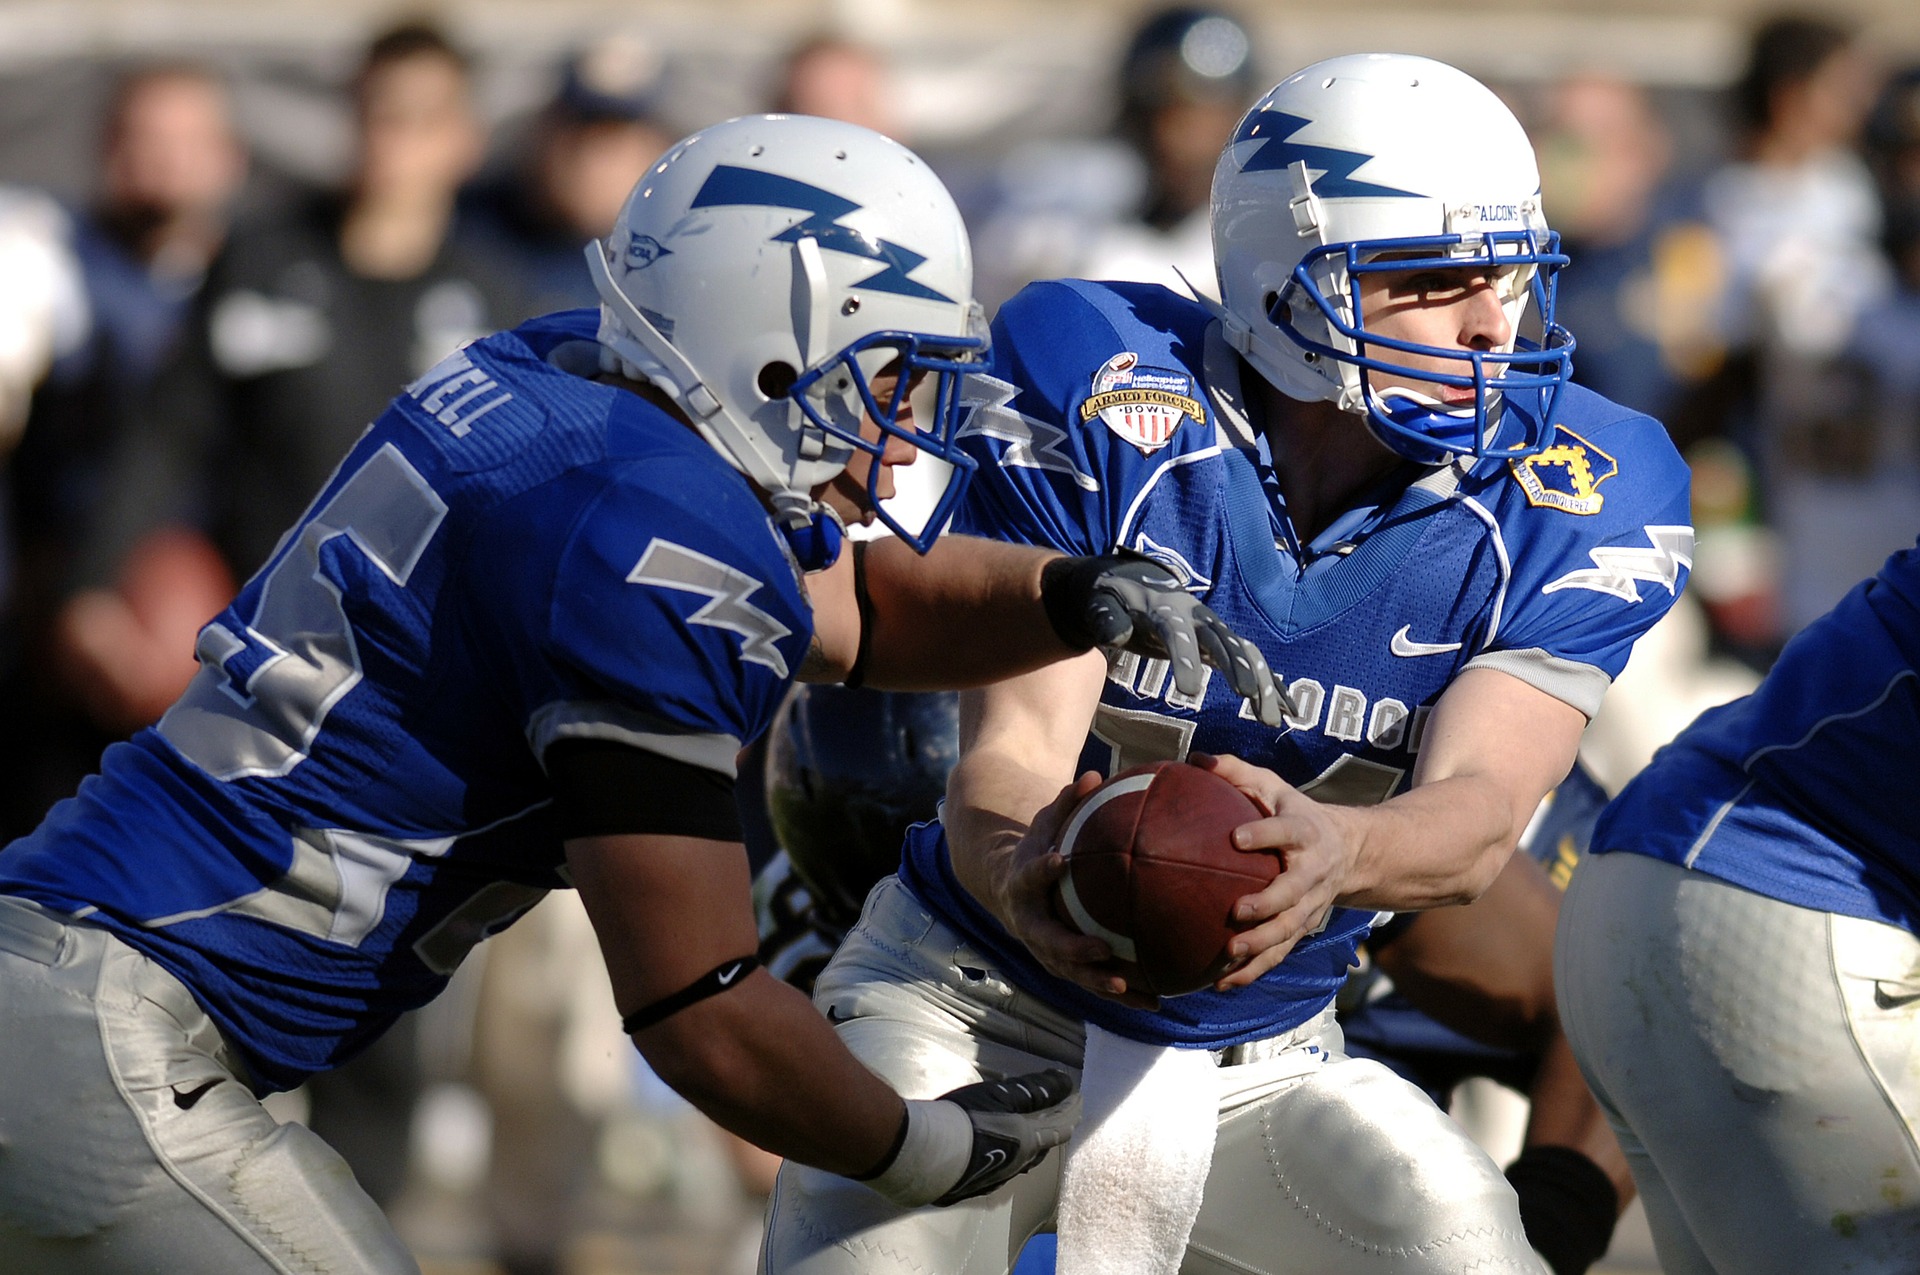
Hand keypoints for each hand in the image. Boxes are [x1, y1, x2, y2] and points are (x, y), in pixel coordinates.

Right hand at [859, 1069, 1081, 1207]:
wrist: (928, 1157)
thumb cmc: (966, 1121)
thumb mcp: (1001, 1096)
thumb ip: (1034, 1090)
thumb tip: (1066, 1082)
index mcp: (1028, 1141)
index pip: (1059, 1126)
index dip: (1070, 1111)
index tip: (1079, 1099)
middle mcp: (1018, 1163)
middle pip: (1044, 1146)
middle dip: (1055, 1129)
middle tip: (1061, 1116)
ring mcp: (996, 1176)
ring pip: (1024, 1160)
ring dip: (1033, 1144)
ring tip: (1034, 1135)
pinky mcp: (975, 1184)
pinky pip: (1003, 1168)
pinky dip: (1010, 1155)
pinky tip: (999, 1155)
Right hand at [991, 773, 1158, 1008]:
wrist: (1009, 888)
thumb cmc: (1036, 848)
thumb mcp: (1044, 824)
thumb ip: (1065, 804)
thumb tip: (1094, 775)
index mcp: (1022, 886)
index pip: (1029, 877)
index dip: (1041, 871)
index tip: (1058, 862)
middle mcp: (1029, 924)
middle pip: (1048, 941)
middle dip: (1073, 949)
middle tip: (1101, 950)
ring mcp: (1045, 950)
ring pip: (1071, 972)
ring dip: (1099, 982)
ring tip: (1130, 987)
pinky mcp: (1064, 966)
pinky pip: (1093, 982)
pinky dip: (1122, 994)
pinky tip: (1156, 1001)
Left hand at [1040, 552, 1287, 726]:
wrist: (1132, 583)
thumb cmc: (1111, 599)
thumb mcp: (1100, 605)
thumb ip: (1107, 621)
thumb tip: (1117, 636)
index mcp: (1166, 609)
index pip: (1177, 633)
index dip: (1184, 659)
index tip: (1188, 692)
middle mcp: (1198, 617)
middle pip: (1223, 643)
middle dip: (1239, 670)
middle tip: (1250, 699)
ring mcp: (1214, 629)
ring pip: (1245, 654)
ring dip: (1261, 684)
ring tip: (1271, 720)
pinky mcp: (1221, 642)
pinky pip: (1251, 662)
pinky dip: (1271, 683)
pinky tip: (1290, 709)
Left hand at [1192, 752, 1361, 989]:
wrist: (1349, 851)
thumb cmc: (1294, 812)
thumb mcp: (1272, 786)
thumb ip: (1234, 772)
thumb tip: (1193, 760)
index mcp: (1304, 832)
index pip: (1285, 832)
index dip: (1264, 834)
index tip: (1237, 838)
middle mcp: (1312, 872)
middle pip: (1293, 892)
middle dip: (1268, 904)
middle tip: (1238, 911)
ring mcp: (1310, 905)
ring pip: (1288, 930)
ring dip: (1261, 946)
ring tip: (1229, 955)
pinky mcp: (1302, 929)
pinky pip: (1278, 953)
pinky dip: (1253, 971)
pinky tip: (1220, 983)